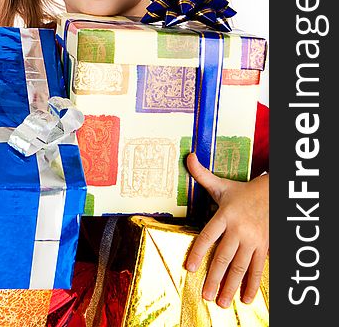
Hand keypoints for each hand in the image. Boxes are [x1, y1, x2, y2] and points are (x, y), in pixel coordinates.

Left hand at [185, 152, 268, 307]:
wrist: (271, 194)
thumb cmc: (242, 191)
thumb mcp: (221, 184)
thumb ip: (202, 174)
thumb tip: (188, 156)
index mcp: (225, 215)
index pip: (208, 235)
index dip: (198, 251)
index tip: (189, 267)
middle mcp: (238, 229)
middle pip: (224, 256)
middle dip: (214, 277)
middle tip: (205, 295)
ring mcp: (253, 240)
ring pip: (240, 267)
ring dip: (231, 286)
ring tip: (221, 302)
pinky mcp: (264, 247)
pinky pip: (257, 269)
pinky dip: (251, 285)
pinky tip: (245, 299)